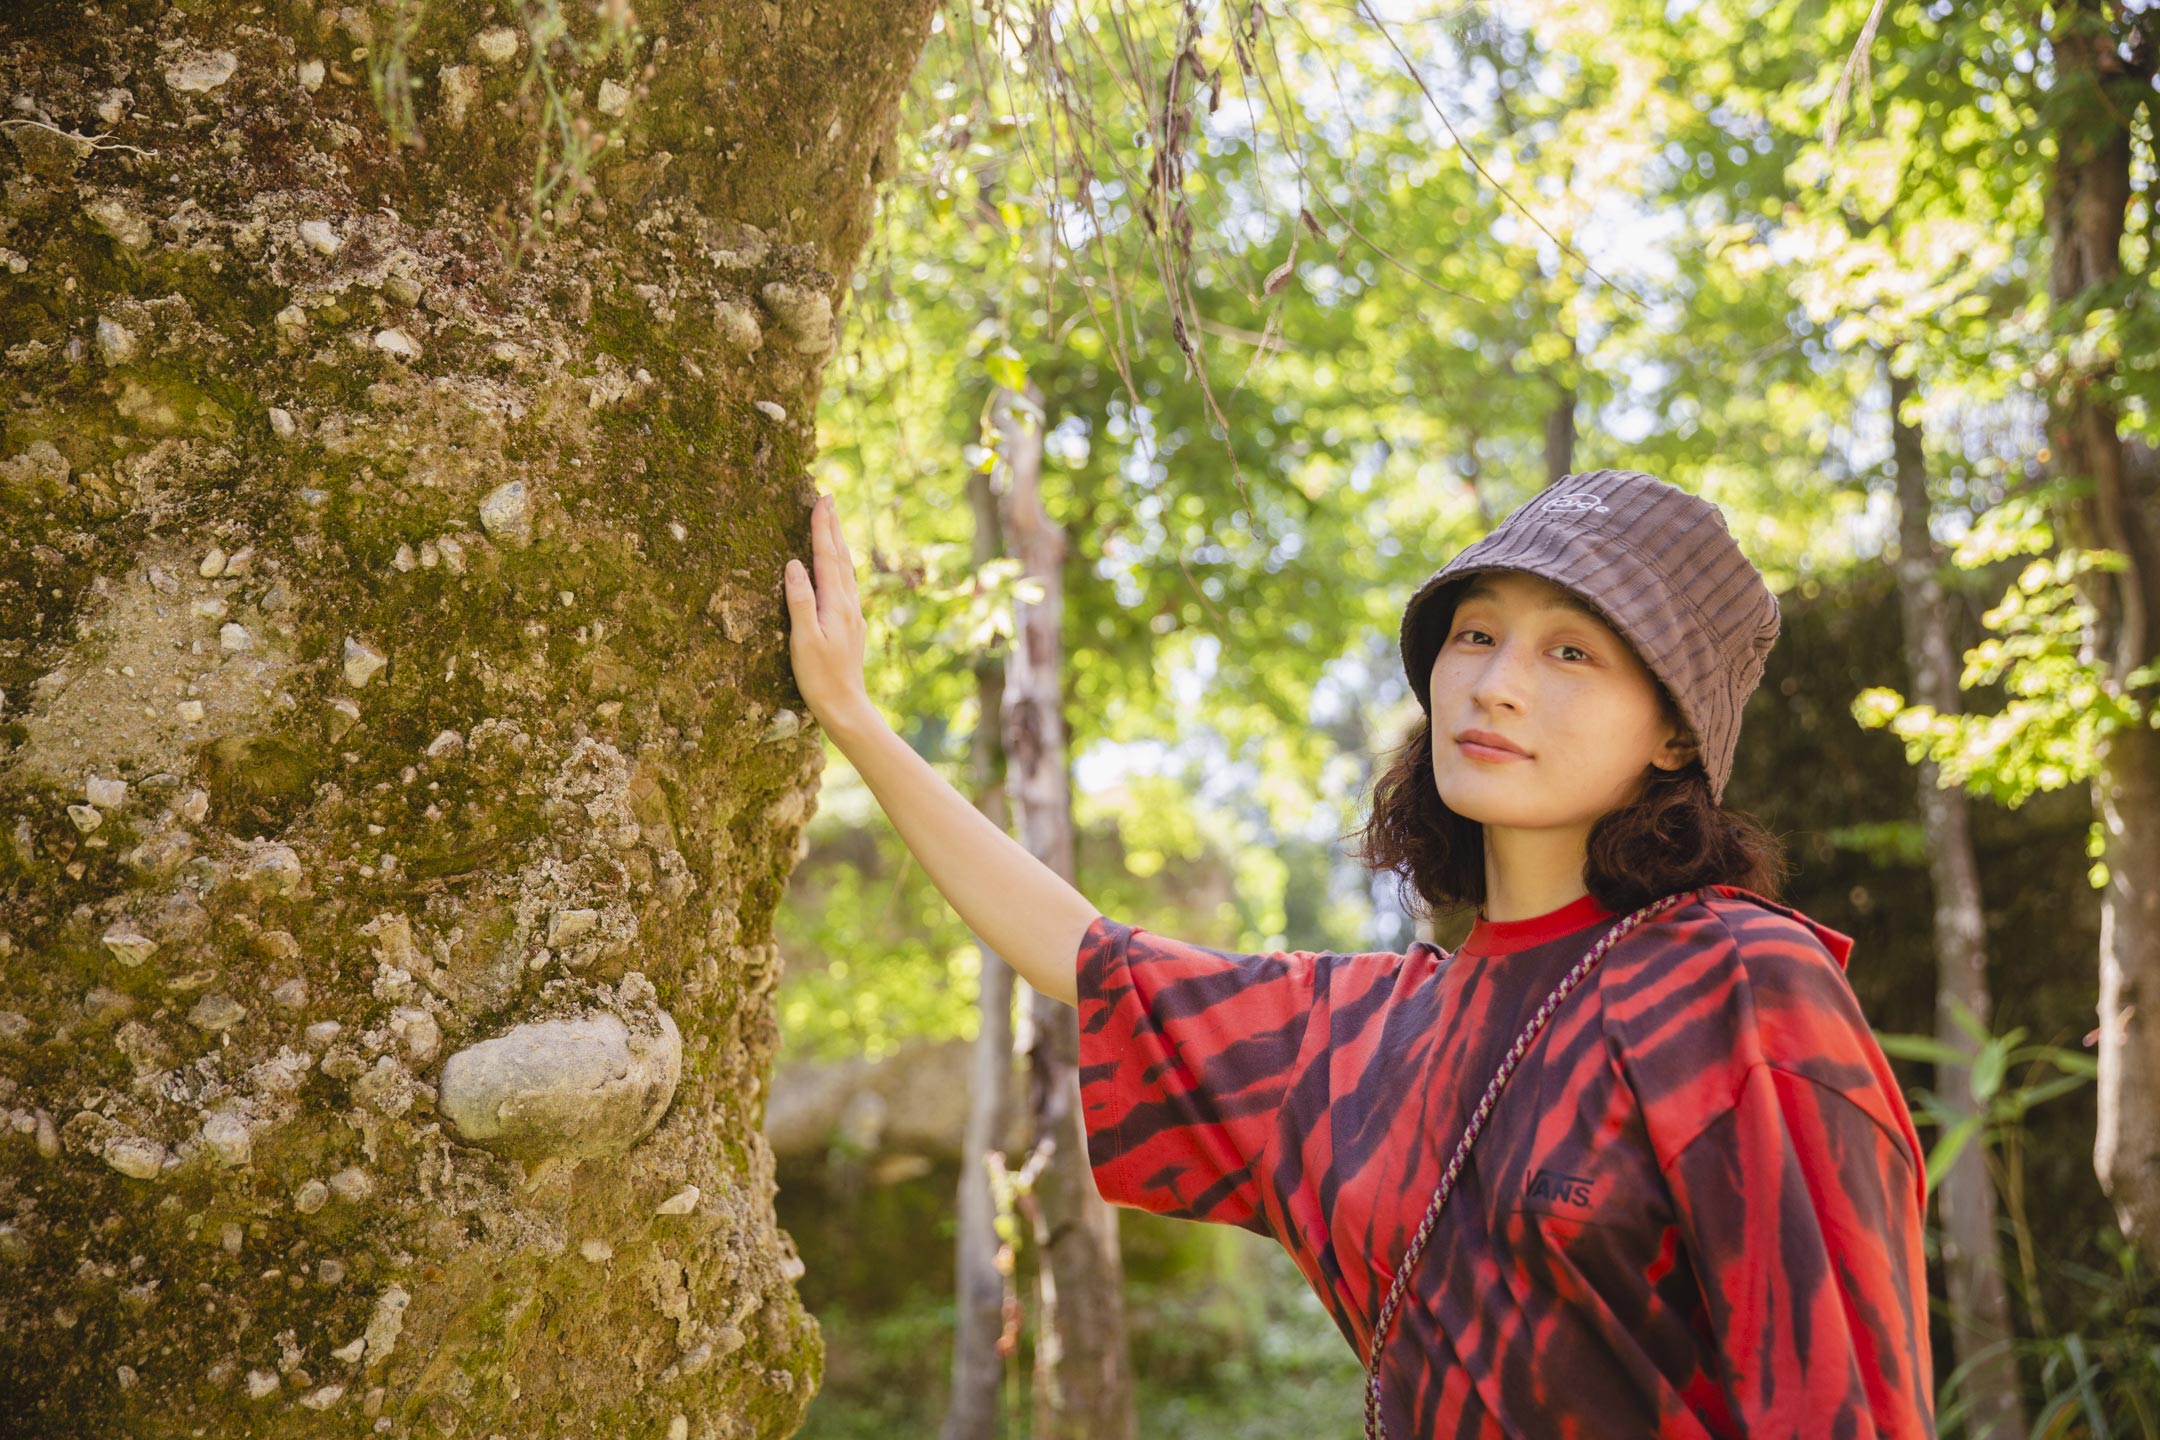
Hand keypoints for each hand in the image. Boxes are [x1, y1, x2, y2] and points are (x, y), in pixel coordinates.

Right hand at [781, 493, 872, 732]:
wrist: (846, 706)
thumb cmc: (820, 677)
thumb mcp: (804, 639)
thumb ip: (800, 600)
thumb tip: (793, 563)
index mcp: (836, 604)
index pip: (827, 557)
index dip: (822, 527)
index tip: (821, 500)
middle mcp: (848, 604)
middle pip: (840, 557)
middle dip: (833, 527)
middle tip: (828, 499)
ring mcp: (852, 614)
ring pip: (846, 570)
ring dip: (838, 544)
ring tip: (833, 524)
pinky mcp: (851, 626)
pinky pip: (846, 585)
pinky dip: (840, 566)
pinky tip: (839, 569)